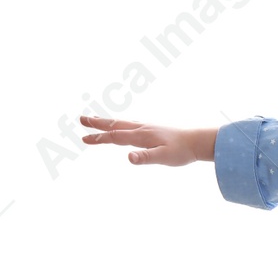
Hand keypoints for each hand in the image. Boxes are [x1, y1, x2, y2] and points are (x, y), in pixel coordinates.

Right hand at [78, 116, 215, 166]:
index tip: (84, 139)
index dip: (99, 138)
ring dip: (106, 121)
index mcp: (141, 136)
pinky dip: (118, 123)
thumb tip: (128, 158)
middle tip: (81, 120)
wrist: (196, 141)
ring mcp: (146, 127)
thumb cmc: (181, 151)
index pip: (115, 136)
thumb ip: (146, 158)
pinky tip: (119, 125)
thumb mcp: (164, 158)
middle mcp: (141, 129)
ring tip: (93, 120)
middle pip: (114, 125)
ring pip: (121, 123)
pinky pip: (129, 124)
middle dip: (97, 123)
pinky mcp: (151, 129)